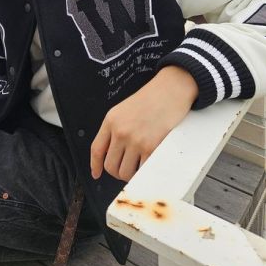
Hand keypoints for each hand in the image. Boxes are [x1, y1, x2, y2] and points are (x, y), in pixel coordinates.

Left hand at [90, 65, 197, 182]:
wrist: (170, 90)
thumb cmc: (151, 99)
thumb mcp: (123, 109)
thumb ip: (114, 129)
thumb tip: (109, 152)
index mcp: (111, 120)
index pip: (96, 149)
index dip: (95, 165)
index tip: (96, 173)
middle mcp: (120, 131)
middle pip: (110, 166)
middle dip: (117, 172)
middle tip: (127, 169)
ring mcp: (135, 141)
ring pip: (125, 173)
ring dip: (132, 175)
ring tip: (139, 167)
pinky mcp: (152, 148)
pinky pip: (143, 171)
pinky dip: (145, 172)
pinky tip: (149, 165)